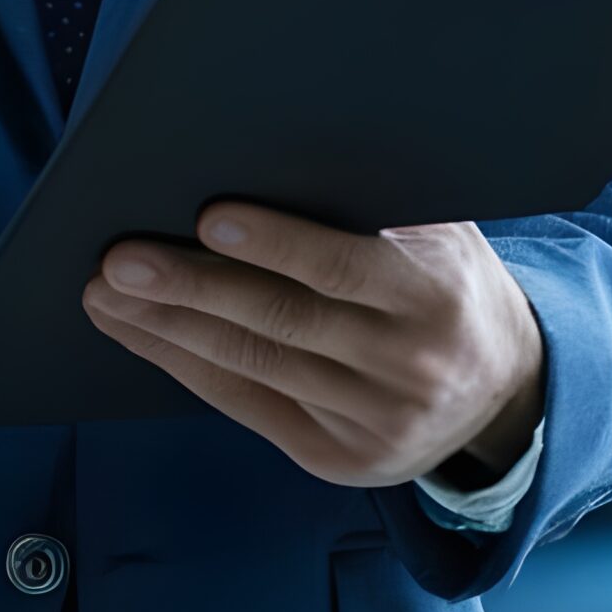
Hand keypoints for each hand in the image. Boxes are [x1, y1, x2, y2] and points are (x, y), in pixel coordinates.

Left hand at [81, 202, 544, 491]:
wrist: (505, 385)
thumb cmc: (445, 276)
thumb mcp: (438, 229)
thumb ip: (371, 199)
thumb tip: (267, 151)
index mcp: (434, 294)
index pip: (342, 267)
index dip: (275, 243)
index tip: (207, 217)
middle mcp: (408, 365)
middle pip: (281, 322)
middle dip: (190, 287)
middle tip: (119, 258)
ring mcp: (375, 422)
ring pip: (253, 367)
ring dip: (169, 328)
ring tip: (106, 293)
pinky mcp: (341, 460)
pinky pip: (248, 407)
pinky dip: (186, 366)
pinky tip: (142, 333)